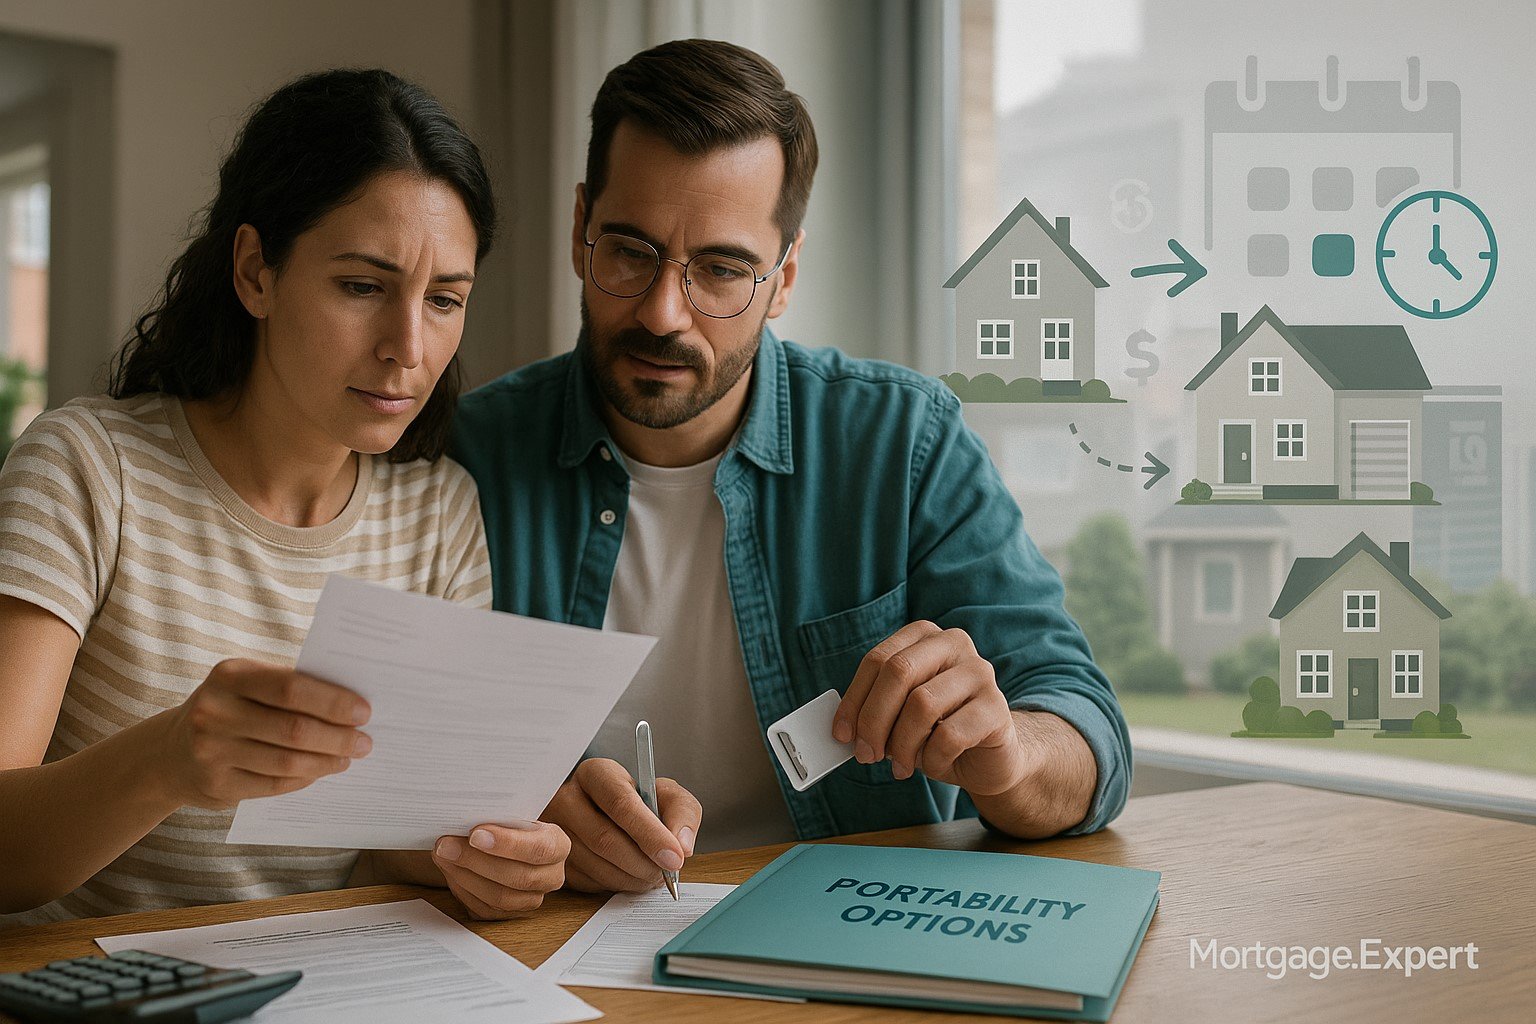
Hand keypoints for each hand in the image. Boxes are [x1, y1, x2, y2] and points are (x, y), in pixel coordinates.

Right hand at [156, 659, 370, 809]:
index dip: (332, 702)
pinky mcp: (217, 785)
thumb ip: (288, 688)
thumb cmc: (228, 710)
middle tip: (365, 742)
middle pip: (294, 729)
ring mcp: (212, 751)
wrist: (168, 754)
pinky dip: (304, 778)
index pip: (291, 688)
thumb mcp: (245, 686)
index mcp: (229, 676)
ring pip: (287, 761)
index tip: (364, 711)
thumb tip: (350, 703)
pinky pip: (274, 785)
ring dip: (326, 761)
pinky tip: (321, 771)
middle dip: (338, 737)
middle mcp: (215, 712)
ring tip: (348, 757)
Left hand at [432, 821, 569, 919]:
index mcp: (558, 846)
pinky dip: (463, 890)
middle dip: (476, 860)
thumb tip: (464, 818)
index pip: (538, 849)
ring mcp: (532, 899)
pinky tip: (450, 871)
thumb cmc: (511, 824)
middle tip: (446, 845)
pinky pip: (485, 910)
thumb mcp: (513, 813)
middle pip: (517, 877)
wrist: (511, 841)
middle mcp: (551, 876)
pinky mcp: (510, 914)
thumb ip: (498, 816)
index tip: (475, 834)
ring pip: (499, 898)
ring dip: (465, 876)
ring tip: (443, 856)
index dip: (507, 844)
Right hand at [542, 758, 699, 892]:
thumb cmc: (639, 801)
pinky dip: (617, 885)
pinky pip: (587, 882)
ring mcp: (554, 831)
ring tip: (653, 874)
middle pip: (605, 839)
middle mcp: (566, 798)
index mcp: (596, 774)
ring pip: (596, 865)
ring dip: (633, 878)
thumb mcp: (666, 794)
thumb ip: (682, 812)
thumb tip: (682, 847)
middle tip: (667, 872)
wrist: (609, 813)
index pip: (620, 804)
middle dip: (644, 862)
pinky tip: (631, 875)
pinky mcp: (554, 859)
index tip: (674, 857)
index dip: (650, 834)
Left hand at [832, 621, 1025, 796]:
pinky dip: (932, 758)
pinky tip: (934, 764)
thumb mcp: (900, 714)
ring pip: (922, 704)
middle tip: (866, 754)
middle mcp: (954, 644)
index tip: (841, 734)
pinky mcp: (996, 708)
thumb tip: (843, 729)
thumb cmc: (938, 731)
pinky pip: (950, 736)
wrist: (991, 757)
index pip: (878, 660)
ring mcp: (979, 673)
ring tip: (902, 766)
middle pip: (899, 672)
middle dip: (873, 719)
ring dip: (902, 744)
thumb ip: (874, 710)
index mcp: (924, 636)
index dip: (854, 699)